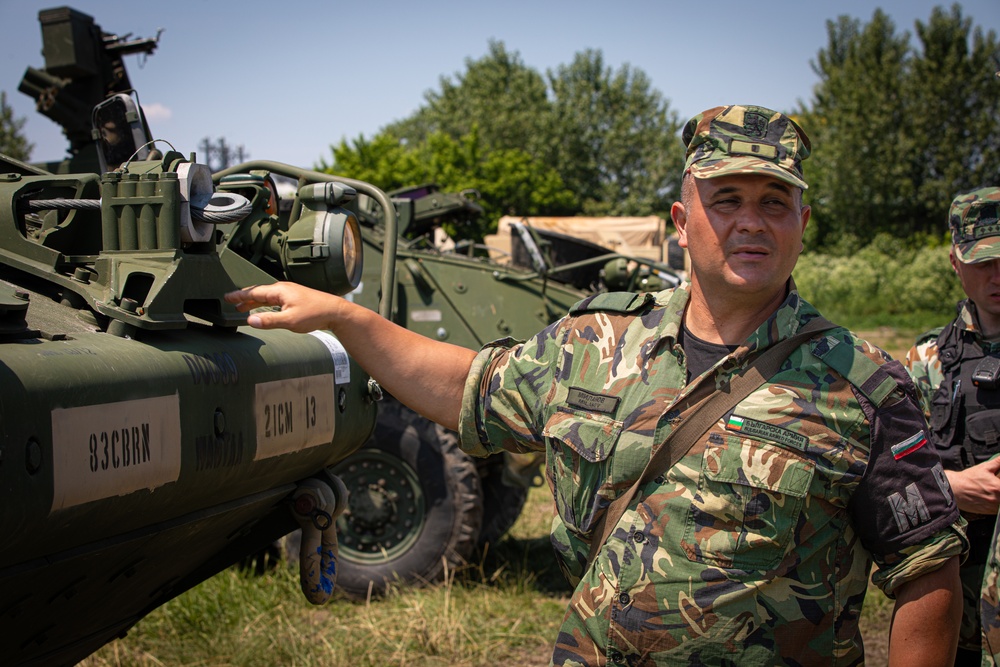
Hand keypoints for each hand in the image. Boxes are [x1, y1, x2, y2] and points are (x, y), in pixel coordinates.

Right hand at [224, 282, 342, 333]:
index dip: (239, 295)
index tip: (226, 297)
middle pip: (258, 292)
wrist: (335, 312)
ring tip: (242, 308)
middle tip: (230, 302)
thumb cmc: (315, 314)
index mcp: (279, 291)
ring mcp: (289, 293)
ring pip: (266, 296)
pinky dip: (264, 303)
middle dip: (243, 298)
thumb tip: (250, 321)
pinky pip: (274, 299)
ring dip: (253, 301)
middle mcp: (283, 289)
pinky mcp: (295, 298)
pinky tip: (263, 310)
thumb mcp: (289, 321)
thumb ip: (269, 321)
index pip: (253, 292)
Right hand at [945, 455, 999, 515]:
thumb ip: (998, 462)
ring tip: (995, 492)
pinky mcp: (989, 512)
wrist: (954, 490)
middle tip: (997, 487)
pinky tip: (993, 498)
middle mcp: (997, 499)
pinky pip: (999, 511)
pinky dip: (998, 505)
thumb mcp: (984, 467)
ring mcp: (993, 507)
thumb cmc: (968, 478)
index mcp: (999, 487)